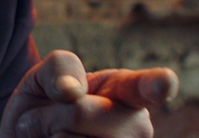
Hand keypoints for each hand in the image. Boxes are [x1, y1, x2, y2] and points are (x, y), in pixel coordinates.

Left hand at [0, 50, 178, 137]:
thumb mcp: (47, 73)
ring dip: (51, 136)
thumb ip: (60, 67)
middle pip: (78, 113)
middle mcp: (137, 126)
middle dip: (54, 114)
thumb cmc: (49, 101)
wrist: (34, 133)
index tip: (164, 82)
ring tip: (59, 135)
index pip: (149, 86)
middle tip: (58, 116)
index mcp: (127, 90)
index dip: (157, 85)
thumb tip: (71, 91)